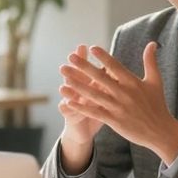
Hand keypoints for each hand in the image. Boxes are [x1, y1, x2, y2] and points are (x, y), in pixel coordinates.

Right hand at [56, 45, 105, 171]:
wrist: (84, 130)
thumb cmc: (97, 110)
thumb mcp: (105, 96)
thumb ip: (109, 81)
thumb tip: (113, 67)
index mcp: (91, 86)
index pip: (91, 70)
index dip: (90, 60)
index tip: (89, 47)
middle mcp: (81, 92)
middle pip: (79, 77)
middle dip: (77, 68)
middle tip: (72, 56)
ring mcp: (75, 103)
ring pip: (71, 94)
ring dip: (68, 88)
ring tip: (63, 81)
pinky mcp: (72, 116)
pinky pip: (69, 112)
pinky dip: (66, 108)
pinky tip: (63, 104)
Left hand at [59, 43, 177, 162]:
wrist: (160, 131)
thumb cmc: (158, 104)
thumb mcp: (155, 81)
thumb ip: (150, 61)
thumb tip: (152, 43)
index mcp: (133, 82)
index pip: (115, 66)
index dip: (103, 57)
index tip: (91, 48)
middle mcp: (124, 93)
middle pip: (100, 78)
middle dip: (84, 67)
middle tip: (70, 57)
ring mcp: (118, 107)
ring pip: (94, 94)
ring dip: (77, 85)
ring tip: (64, 76)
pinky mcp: (114, 120)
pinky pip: (94, 112)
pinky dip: (81, 107)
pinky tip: (68, 101)